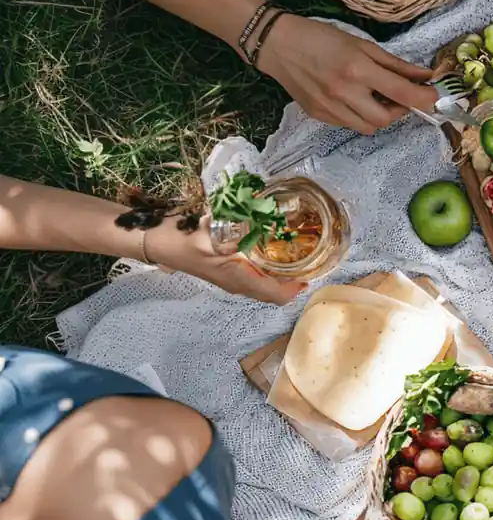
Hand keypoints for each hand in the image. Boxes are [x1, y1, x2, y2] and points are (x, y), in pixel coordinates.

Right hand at [145, 220, 305, 304]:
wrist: (153, 239)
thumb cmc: (180, 239)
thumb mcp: (209, 235)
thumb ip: (235, 233)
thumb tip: (259, 224)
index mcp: (238, 280)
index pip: (276, 295)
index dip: (296, 287)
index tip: (313, 269)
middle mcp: (237, 283)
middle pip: (273, 291)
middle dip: (293, 278)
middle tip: (310, 255)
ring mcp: (230, 276)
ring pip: (264, 281)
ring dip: (281, 271)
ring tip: (297, 249)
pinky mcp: (224, 267)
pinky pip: (253, 272)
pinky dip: (267, 264)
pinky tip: (271, 244)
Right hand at [255, 14, 438, 134]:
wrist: (278, 44)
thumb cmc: (322, 38)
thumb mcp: (363, 45)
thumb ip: (396, 64)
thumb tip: (425, 76)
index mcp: (358, 69)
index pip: (401, 93)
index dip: (423, 98)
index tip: (434, 97)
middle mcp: (344, 93)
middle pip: (386, 119)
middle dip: (400, 110)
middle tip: (398, 95)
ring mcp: (329, 108)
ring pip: (369, 127)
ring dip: (380, 115)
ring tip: (375, 97)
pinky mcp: (319, 116)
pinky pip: (349, 125)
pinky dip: (359, 116)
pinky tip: (354, 99)